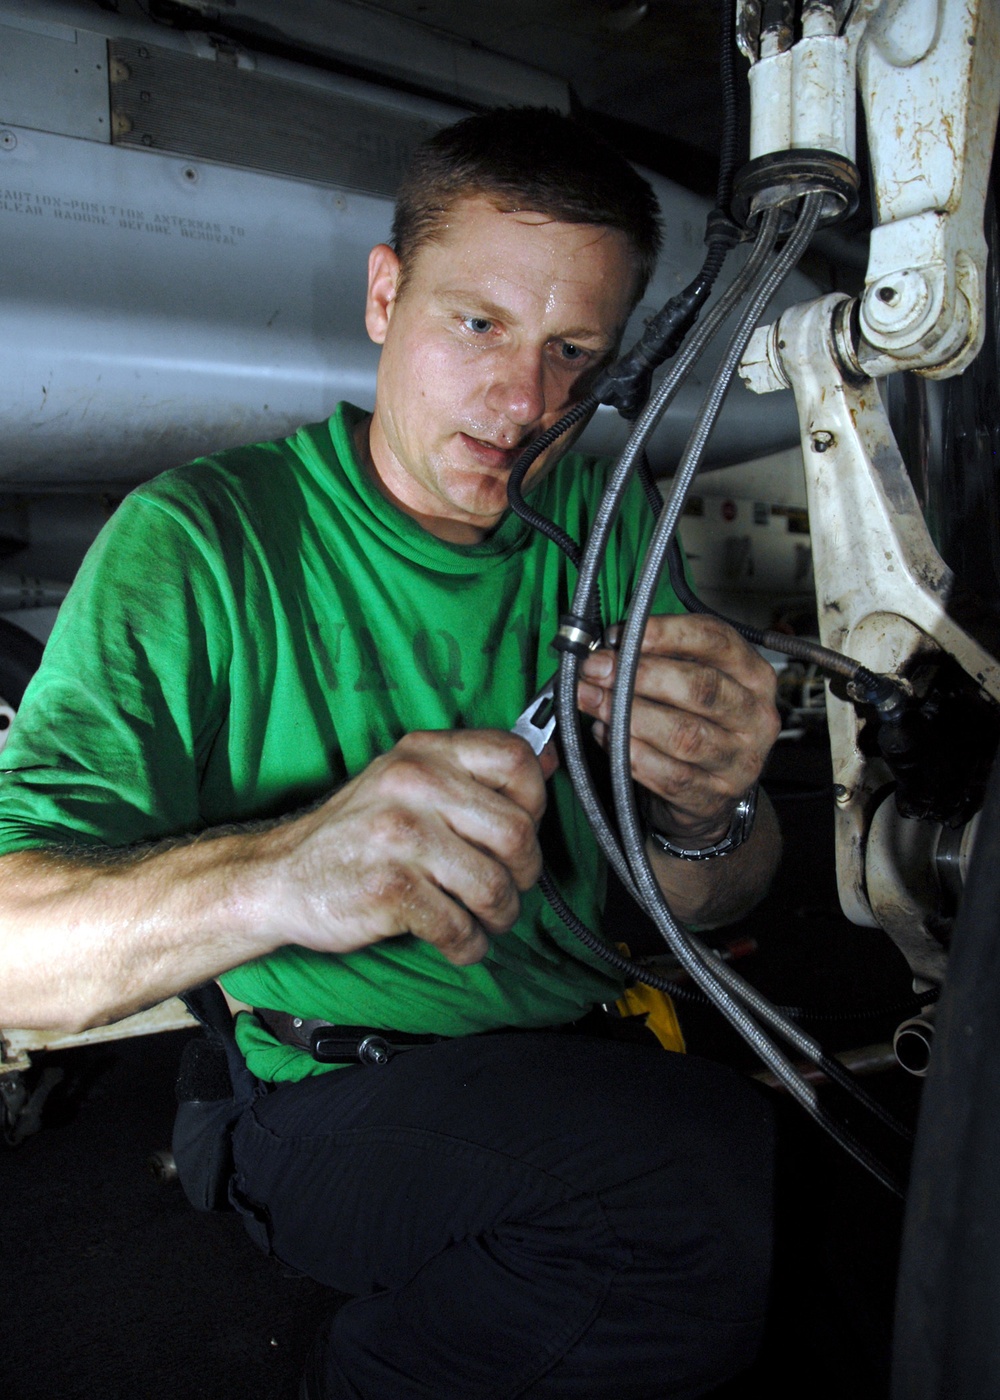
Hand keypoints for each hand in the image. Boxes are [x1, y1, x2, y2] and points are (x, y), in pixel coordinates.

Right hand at [266, 729, 546, 965]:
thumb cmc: (355, 834)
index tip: (522, 828)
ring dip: (499, 916)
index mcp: (425, 753)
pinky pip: (460, 927)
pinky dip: (468, 946)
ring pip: (495, 886)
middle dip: (524, 874)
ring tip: (482, 920)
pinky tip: (456, 942)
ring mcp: (400, 836)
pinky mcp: (389, 888)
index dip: (534, 801)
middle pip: (517, 832)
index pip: (515, 758)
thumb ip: (470, 773)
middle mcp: (414, 785)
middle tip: (507, 888)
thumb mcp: (407, 781)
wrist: (279, 877)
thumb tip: (549, 761)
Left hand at [576, 615, 779, 845]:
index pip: (716, 640)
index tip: (620, 634)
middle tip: (596, 669)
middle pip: (700, 687)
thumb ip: (660, 660)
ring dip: (628, 715)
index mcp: (754, 676)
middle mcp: (756, 717)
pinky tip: (605, 735)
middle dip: (639, 675)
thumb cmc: (694, 724)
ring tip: (592, 701)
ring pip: (683, 734)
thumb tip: (609, 648)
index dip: (665, 633)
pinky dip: (631, 754)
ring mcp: (739, 761)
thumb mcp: (689, 683)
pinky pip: (668, 775)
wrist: (708, 795)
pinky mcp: (714, 797)